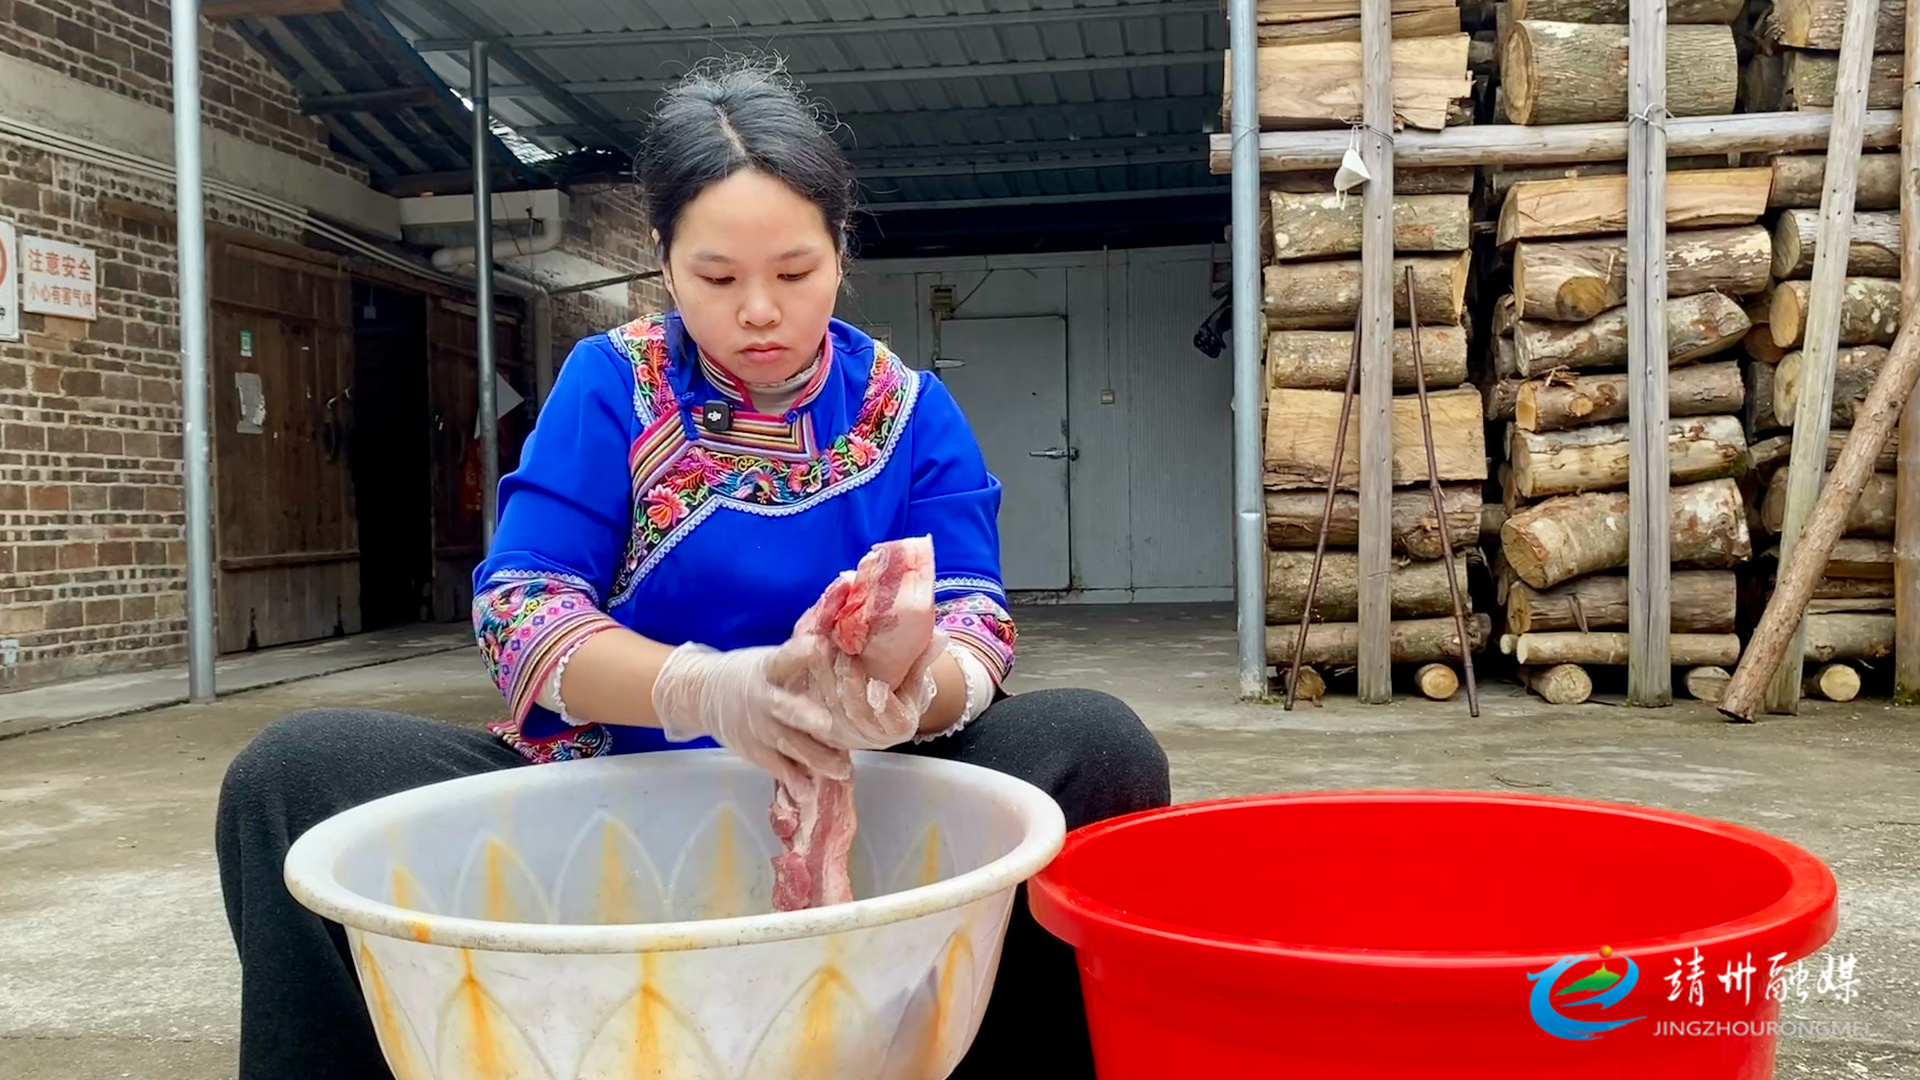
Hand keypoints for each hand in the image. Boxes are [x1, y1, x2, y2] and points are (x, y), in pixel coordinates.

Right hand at [651, 643, 848, 790]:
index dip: (801, 653)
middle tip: (828, 725)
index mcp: (766, 669)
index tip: (820, 647)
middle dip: (805, 717)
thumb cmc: (752, 675)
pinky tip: (812, 791)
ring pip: (789, 744)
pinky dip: (795, 780)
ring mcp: (758, 729)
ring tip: (842, 769)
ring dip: (816, 758)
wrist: (703, 695)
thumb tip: (841, 647)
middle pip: (785, 708)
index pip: (783, 658)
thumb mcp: (769, 660)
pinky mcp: (755, 752)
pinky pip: (778, 768)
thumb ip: (799, 660)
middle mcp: (762, 699)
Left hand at [769, 575, 946, 750]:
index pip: (889, 717)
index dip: (879, 699)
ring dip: (823, 681)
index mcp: (900, 727)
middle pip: (855, 712)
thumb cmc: (899, 686)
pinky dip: (808, 686)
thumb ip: (923, 658)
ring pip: (830, 712)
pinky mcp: (823, 732)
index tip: (870, 676)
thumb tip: (940, 636)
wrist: (878, 705)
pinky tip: (804, 662)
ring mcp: (846, 738)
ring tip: (819, 651)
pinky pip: (812, 712)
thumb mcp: (914, 674)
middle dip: (846, 682)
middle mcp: (873, 739)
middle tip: (840, 653)